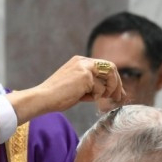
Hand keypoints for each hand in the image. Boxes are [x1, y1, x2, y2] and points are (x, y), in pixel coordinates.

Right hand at [7, 56, 125, 124]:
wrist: (43, 98)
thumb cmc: (56, 96)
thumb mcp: (75, 86)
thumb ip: (90, 84)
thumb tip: (107, 91)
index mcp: (80, 61)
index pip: (104, 66)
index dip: (113, 79)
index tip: (117, 92)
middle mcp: (83, 61)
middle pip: (111, 68)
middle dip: (117, 83)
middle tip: (119, 97)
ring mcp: (84, 67)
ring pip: (108, 78)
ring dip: (109, 90)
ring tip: (103, 99)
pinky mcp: (85, 76)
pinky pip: (99, 89)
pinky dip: (95, 97)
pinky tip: (82, 98)